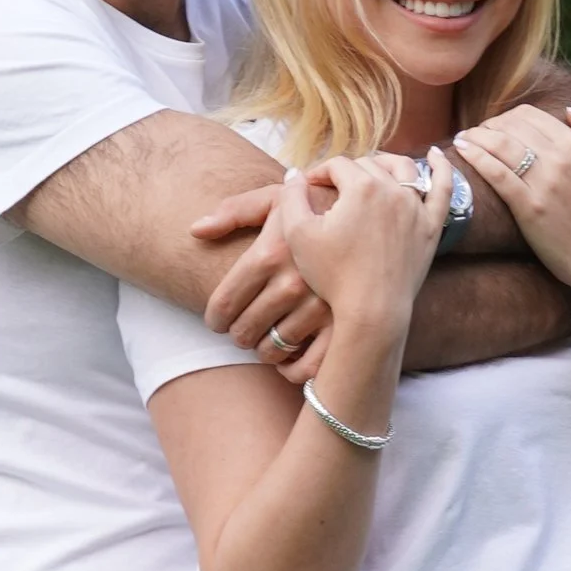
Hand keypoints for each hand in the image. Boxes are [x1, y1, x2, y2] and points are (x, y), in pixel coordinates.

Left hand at [198, 176, 326, 360]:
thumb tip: (195, 230)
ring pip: (272, 351)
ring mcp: (321, 308)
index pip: (224, 303)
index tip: (217, 320)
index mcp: (271, 252)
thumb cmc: (317, 210)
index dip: (214, 318)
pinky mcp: (344, 327)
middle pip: (244, 331)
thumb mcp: (276, 200)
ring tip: (266, 339)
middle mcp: (294, 283)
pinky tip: (288, 357)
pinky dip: (291, 370)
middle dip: (237, 334)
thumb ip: (234, 211)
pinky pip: (304, 368)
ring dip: (263, 351)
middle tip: (241, 330)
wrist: (375, 222)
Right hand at [276, 152, 449, 351]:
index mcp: (361, 186)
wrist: (372, 310)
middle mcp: (393, 189)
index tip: (308, 187)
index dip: (319, 173)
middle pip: (367, 166)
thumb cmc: (333, 275)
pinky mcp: (431, 226)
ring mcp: (416, 207)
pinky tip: (437, 155)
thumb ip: (291, 196)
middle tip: (333, 189)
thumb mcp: (298, 234)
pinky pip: (443, 189)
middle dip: (347, 173)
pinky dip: (442, 169)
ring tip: (372, 168)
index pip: (337, 165)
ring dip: (385, 163)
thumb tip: (295, 173)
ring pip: (403, 169)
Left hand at [459, 105, 570, 311]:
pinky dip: (475, 158)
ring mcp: (543, 184)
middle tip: (477, 134)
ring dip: (476, 137)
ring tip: (462, 139)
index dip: (508, 116)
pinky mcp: (528, 207)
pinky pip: (497, 174)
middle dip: (489, 125)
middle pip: (511, 127)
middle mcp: (559, 160)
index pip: (531, 115)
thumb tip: (569, 111)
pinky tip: (462, 151)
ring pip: (500, 145)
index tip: (497, 126)